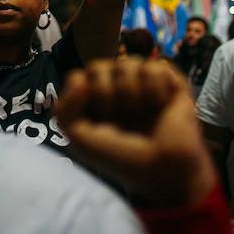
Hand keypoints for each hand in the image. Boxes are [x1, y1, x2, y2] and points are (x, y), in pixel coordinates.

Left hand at [55, 57, 216, 207]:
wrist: (162, 170)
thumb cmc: (122, 157)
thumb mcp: (81, 140)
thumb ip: (65, 111)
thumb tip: (79, 80)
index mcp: (92, 98)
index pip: (77, 77)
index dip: (85, 95)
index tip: (97, 117)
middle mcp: (114, 86)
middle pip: (97, 67)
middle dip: (106, 93)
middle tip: (120, 115)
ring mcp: (140, 81)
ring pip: (126, 63)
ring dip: (132, 93)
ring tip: (142, 112)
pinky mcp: (168, 80)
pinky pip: (155, 66)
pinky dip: (156, 89)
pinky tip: (161, 104)